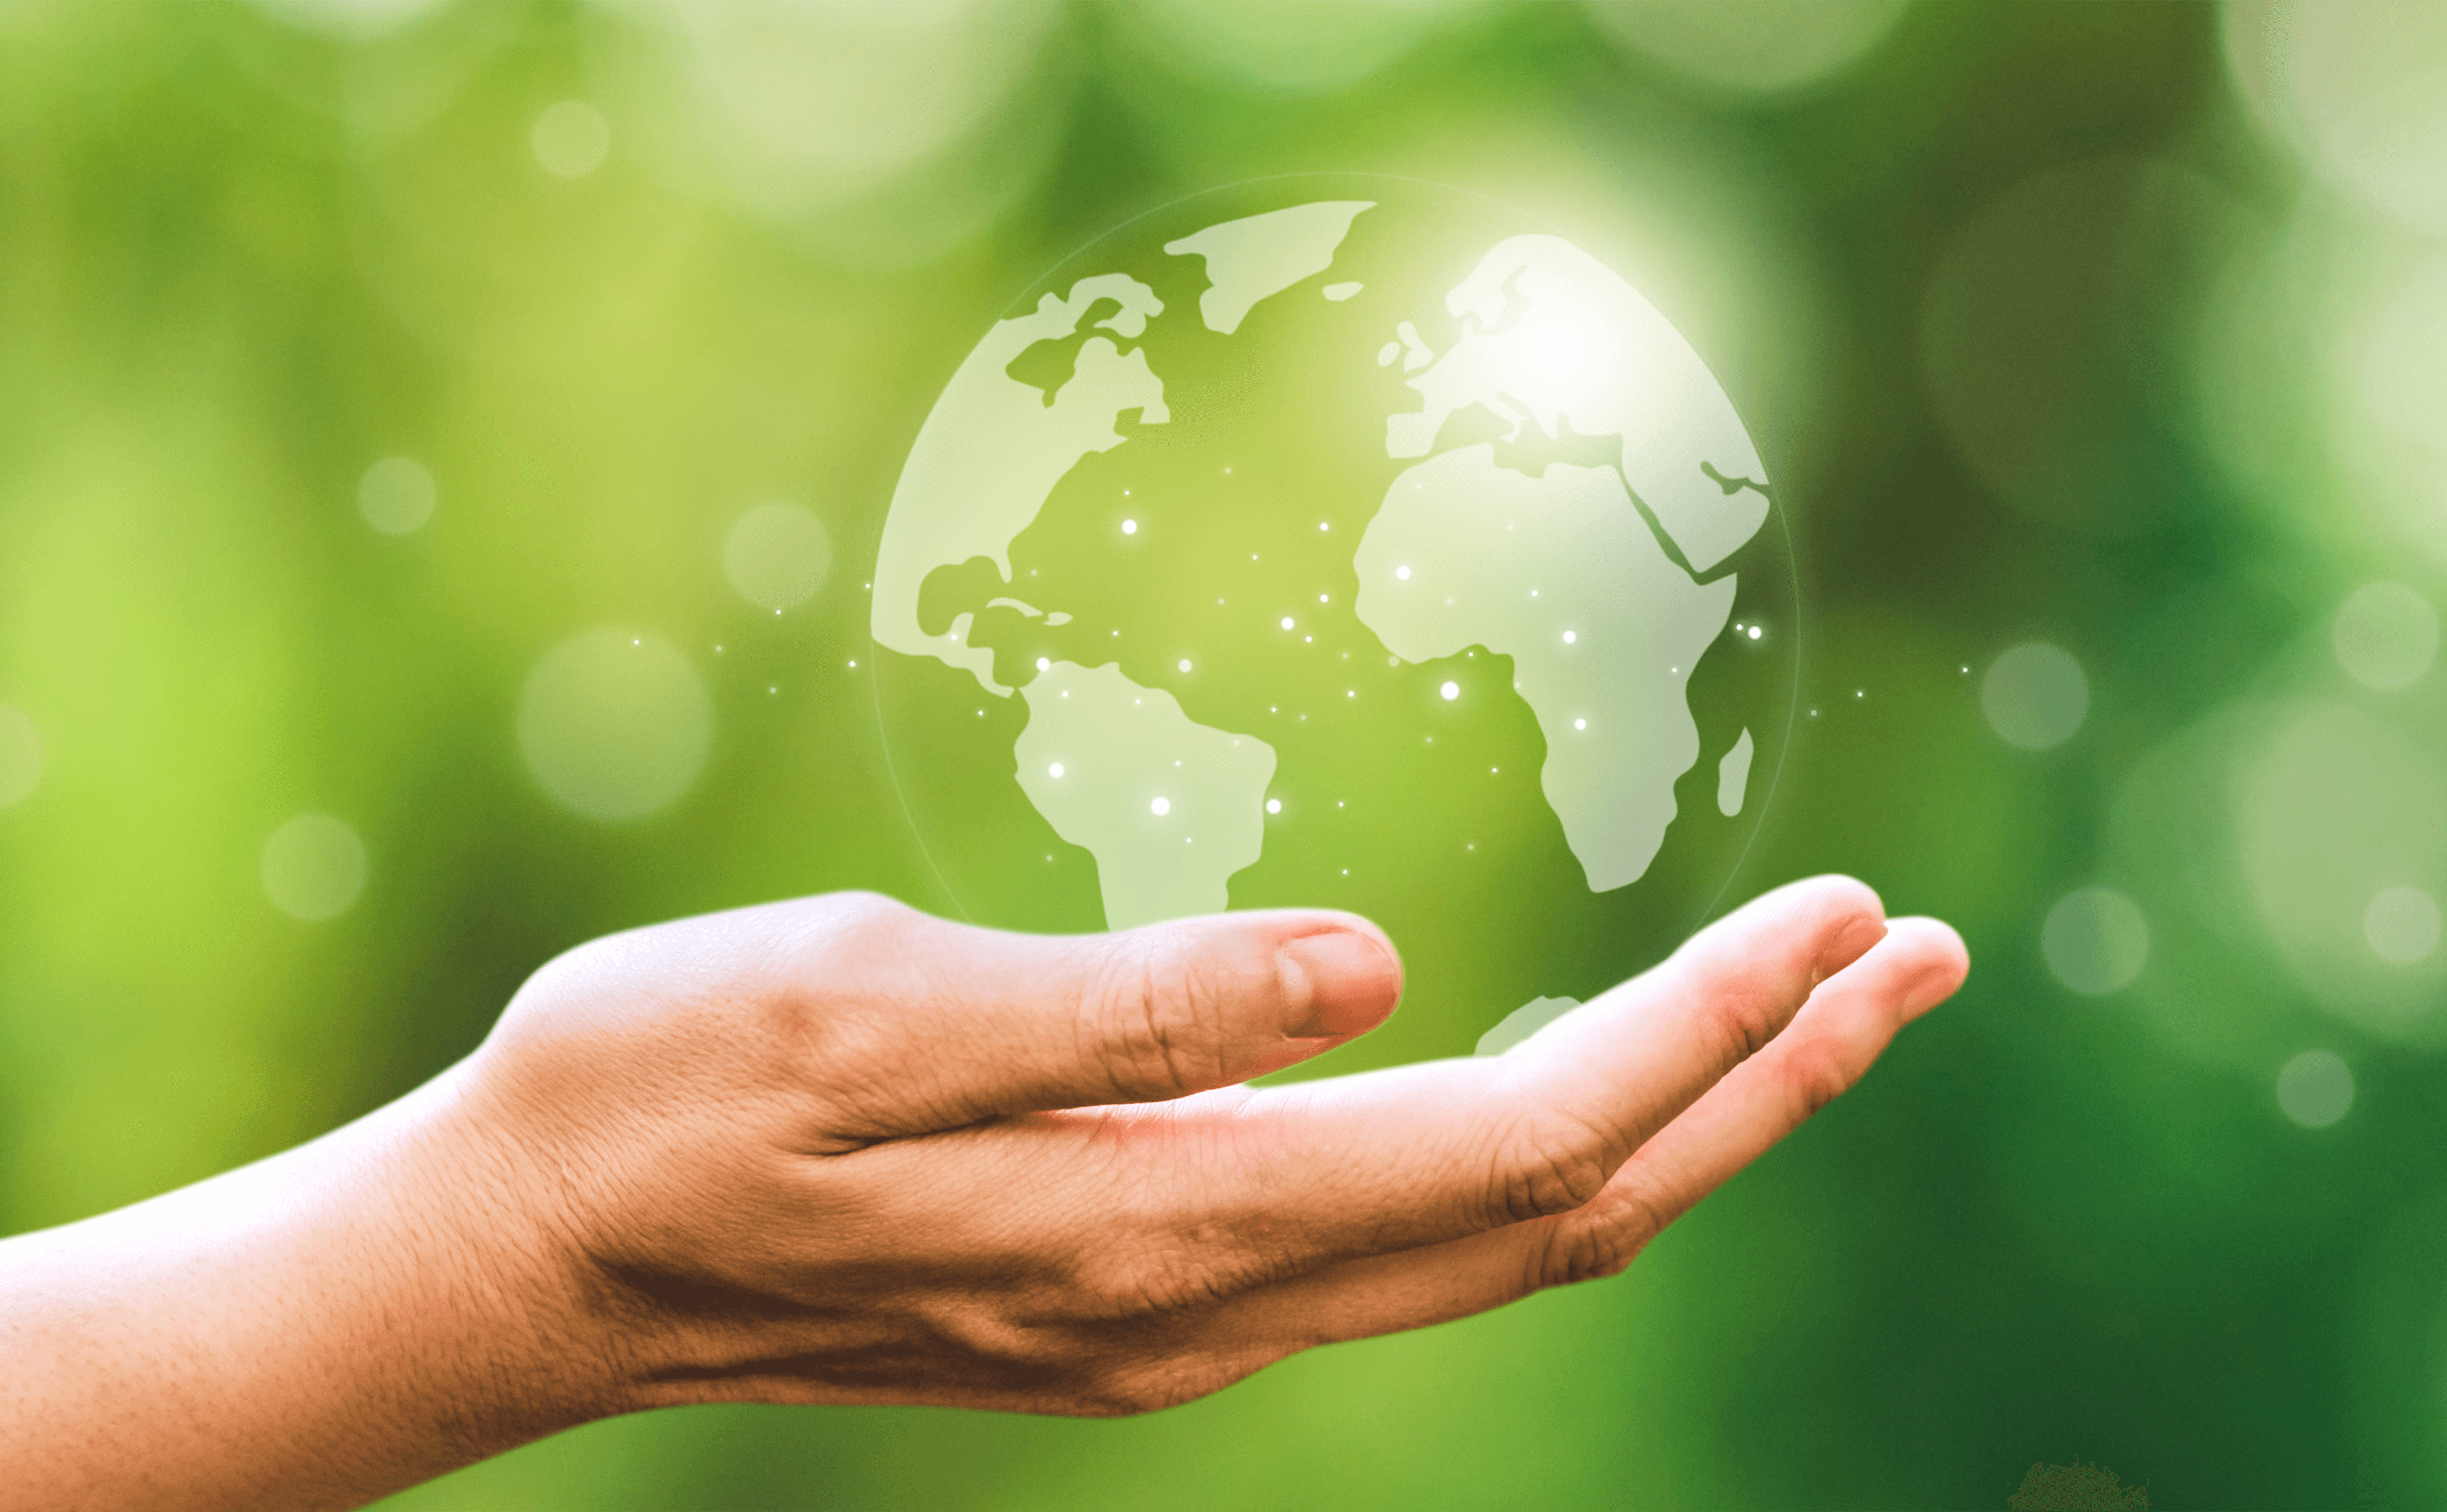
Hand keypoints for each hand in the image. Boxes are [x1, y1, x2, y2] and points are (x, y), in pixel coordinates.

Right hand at [446, 875, 1966, 1420]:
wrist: (531, 1257)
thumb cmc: (660, 1095)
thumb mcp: (862, 1009)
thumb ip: (1126, 1010)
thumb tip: (1373, 971)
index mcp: (1162, 1220)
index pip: (1524, 1146)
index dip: (1705, 1037)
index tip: (1845, 919)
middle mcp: (1210, 1302)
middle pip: (1572, 1215)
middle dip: (1763, 1085)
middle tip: (1915, 957)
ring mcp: (1186, 1317)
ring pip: (1512, 1238)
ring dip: (1684, 1121)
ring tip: (1812, 1004)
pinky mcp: (1148, 1289)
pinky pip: (1418, 1238)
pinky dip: (1555, 1152)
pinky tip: (1591, 1075)